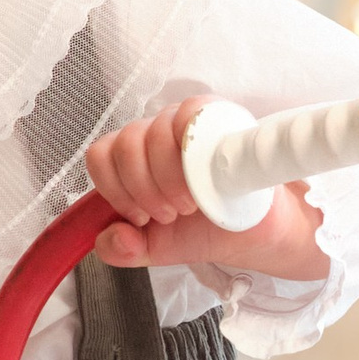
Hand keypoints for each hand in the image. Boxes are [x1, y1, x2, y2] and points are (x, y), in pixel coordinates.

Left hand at [85, 100, 323, 277]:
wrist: (257, 234)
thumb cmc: (207, 230)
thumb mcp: (157, 248)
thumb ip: (124, 248)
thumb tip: (106, 238)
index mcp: (135, 160)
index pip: (101, 155)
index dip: (113, 189)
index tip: (139, 218)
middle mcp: (156, 135)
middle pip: (124, 143)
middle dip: (143, 188)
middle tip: (169, 214)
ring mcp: (186, 123)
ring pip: (154, 131)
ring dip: (168, 177)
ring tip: (190, 203)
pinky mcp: (218, 116)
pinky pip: (190, 111)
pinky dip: (191, 151)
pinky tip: (204, 178)